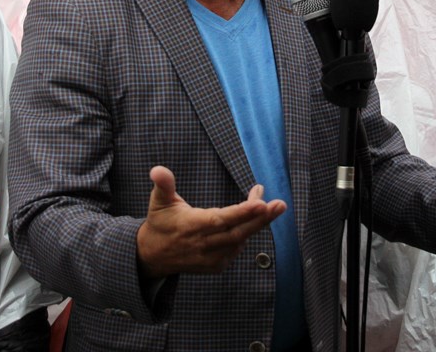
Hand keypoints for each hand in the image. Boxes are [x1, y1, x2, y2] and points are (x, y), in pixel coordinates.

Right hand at [136, 166, 285, 278]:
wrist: (154, 256)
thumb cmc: (160, 223)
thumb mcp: (158, 201)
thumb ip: (163, 184)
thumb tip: (157, 169)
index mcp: (192, 225)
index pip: (222, 219)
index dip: (243, 212)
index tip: (262, 202)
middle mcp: (204, 244)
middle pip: (239, 232)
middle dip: (262, 218)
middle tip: (280, 204)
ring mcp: (211, 258)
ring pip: (241, 240)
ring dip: (257, 223)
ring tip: (273, 207)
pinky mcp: (216, 266)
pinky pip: (237, 249)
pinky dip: (246, 235)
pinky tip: (252, 221)